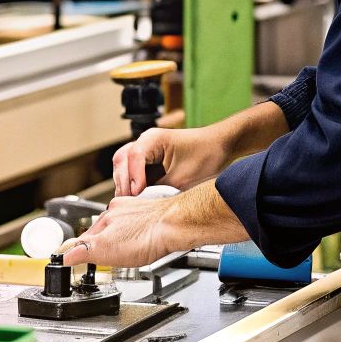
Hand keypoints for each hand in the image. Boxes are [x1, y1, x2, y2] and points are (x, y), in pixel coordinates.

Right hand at [60, 194, 181, 267]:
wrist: (176, 225)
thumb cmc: (146, 235)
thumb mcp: (106, 248)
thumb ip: (84, 250)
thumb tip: (64, 255)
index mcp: (106, 218)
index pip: (85, 236)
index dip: (78, 249)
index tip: (70, 256)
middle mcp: (119, 211)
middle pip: (103, 230)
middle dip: (99, 243)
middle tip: (97, 257)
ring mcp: (137, 212)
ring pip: (121, 226)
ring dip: (118, 237)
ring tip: (120, 250)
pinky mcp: (152, 215)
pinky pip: (138, 225)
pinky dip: (136, 234)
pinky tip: (141, 241)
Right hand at [113, 125, 227, 195]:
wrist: (219, 148)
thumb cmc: (206, 157)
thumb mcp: (183, 178)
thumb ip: (159, 189)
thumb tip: (142, 203)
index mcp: (154, 138)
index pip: (133, 156)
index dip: (133, 177)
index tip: (137, 193)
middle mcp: (146, 141)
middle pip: (121, 159)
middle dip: (124, 182)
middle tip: (129, 203)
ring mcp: (145, 149)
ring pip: (123, 165)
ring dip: (124, 183)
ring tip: (131, 202)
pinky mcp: (148, 160)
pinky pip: (132, 170)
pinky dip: (131, 183)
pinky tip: (136, 197)